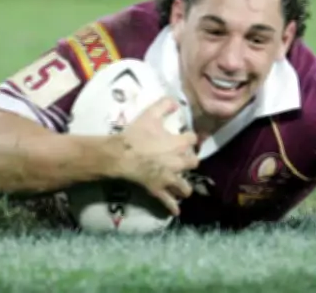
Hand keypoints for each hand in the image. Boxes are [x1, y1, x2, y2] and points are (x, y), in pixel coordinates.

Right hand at [116, 96, 198, 215]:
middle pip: (193, 163)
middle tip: (184, 160)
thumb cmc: (136, 134)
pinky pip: (168, 202)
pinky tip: (176, 212)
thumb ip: (164, 105)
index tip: (188, 138)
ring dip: (185, 186)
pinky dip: (172, 207)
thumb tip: (175, 102)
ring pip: (185, 187)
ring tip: (182, 186)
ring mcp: (169, 178)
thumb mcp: (150, 114)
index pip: (193, 139)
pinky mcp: (158, 190)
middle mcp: (178, 162)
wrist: (121, 155)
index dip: (190, 138)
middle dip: (190, 161)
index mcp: (178, 144)